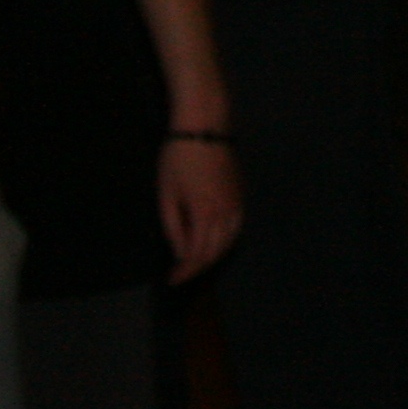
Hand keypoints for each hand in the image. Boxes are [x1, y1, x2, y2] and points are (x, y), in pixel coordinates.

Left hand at [157, 137, 241, 279]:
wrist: (204, 128)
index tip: (172, 280)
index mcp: (205, 214)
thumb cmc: (178, 158)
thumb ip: (173, 227)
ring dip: (213, 256)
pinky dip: (225, 241)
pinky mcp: (240, 195)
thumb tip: (181, 251)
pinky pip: (236, 227)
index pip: (197, 254)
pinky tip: (215, 241)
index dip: (185, 271)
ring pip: (230, 241)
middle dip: (198, 267)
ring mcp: (237, 204)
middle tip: (181, 275)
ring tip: (196, 262)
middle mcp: (226, 213)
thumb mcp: (167, 194)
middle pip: (216, 252)